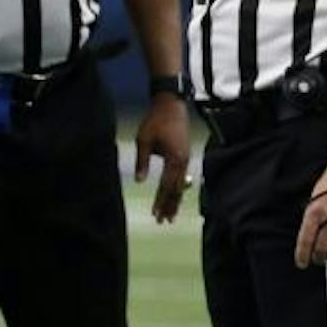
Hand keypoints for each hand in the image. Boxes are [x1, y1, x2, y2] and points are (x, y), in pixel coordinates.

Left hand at [131, 93, 190, 223]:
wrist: (171, 104)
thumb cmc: (155, 120)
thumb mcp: (143, 140)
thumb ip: (141, 161)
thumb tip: (140, 181)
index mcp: (174, 158)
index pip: (166, 186)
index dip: (161, 201)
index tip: (155, 214)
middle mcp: (183, 161)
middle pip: (177, 189)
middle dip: (170, 206)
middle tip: (164, 221)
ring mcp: (186, 158)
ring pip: (182, 184)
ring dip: (176, 200)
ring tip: (171, 215)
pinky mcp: (185, 154)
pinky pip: (183, 177)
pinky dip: (179, 188)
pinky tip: (176, 196)